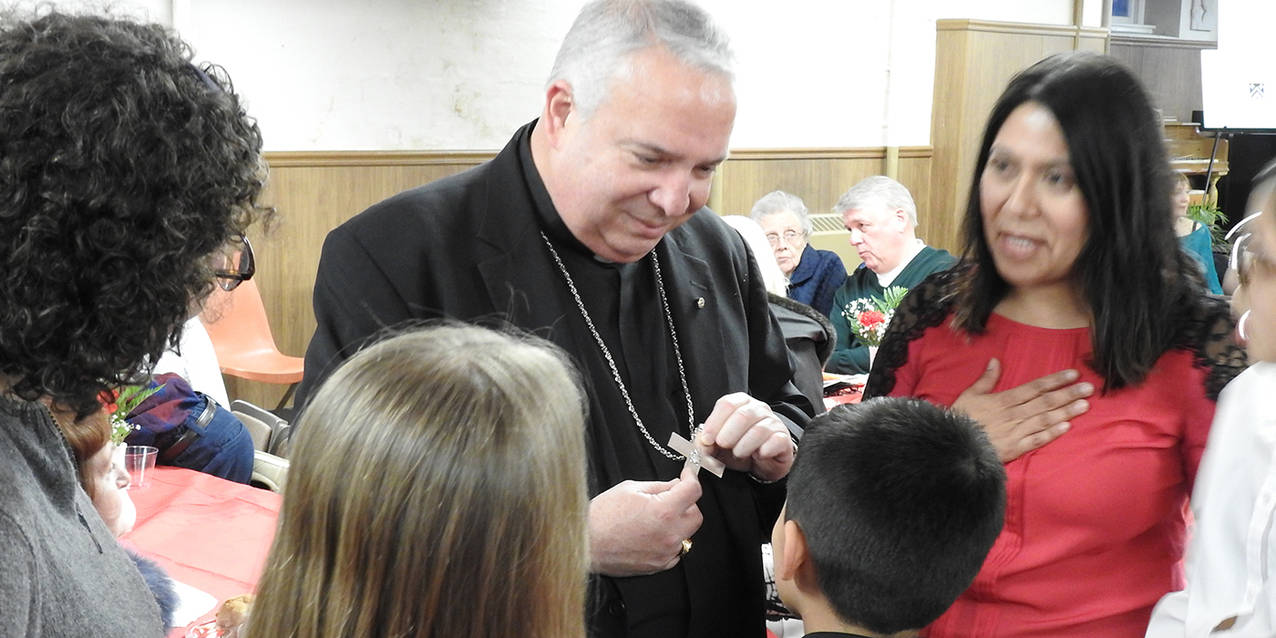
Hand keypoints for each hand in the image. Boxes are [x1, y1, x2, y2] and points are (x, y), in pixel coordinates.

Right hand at [588, 464, 702, 576]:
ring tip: (656, 517)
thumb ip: (659, 486)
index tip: (687, 475)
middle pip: (696, 515)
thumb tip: (676, 485)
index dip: (691, 478)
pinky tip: (652, 534)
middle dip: (687, 503)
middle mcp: (669, 534)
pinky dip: (669, 541)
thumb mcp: (630, 489)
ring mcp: (665, 552)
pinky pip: (675, 551)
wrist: (585, 543)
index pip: (693, 491)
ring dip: (678, 523)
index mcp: (664, 510)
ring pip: (687, 534)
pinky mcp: (658, 565)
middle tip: (670, 497)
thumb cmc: (602, 515)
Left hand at [698, 393, 794, 481]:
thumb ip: (707, 442)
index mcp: (740, 404)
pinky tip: (757, 455)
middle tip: (723, 446)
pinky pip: (775, 441)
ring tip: (738, 454)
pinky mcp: (784, 439)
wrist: (762, 463)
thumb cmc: (739, 449)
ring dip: (744, 445)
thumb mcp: (718, 446)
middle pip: (743, 415)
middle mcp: (759, 409)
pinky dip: (763, 450)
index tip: (707, 439)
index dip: (714, 422)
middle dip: (728, 433)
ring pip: (759, 430)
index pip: (727, 404)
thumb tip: (702, 444)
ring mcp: (773, 423)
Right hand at [953, 358, 1092, 461]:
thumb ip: (985, 379)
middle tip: (1089, 388)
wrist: (954, 445)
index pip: (1035, 387)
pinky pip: (1036, 440)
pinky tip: (1066, 427)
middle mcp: (1015, 414)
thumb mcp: (970, 395)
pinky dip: (1051, 434)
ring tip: (1084, 406)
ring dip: (1066, 412)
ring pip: (1045, 419)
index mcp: (1005, 399)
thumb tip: (995, 360)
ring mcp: (1016, 431)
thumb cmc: (961, 419)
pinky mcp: (1015, 448)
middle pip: (1046, 402)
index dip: (1055, 381)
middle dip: (1068, 394)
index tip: (1073, 375)